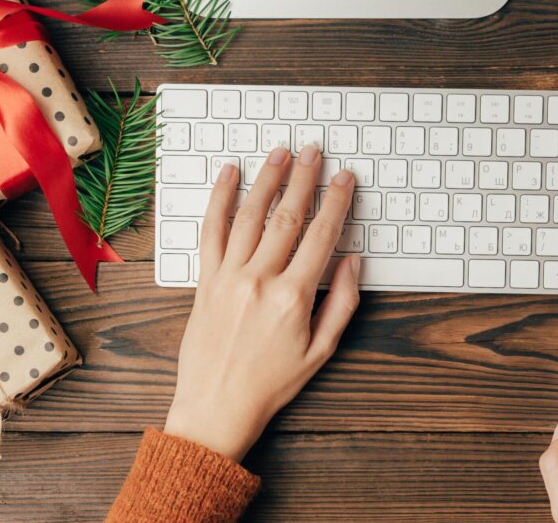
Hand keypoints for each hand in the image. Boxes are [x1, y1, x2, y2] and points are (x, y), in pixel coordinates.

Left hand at [164, 144, 360, 461]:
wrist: (216, 406)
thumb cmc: (270, 384)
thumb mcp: (320, 351)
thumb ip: (341, 303)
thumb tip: (352, 262)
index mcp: (293, 297)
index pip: (321, 236)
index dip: (336, 201)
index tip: (344, 178)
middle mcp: (260, 280)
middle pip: (287, 217)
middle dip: (304, 179)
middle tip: (314, 151)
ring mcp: (229, 277)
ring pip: (250, 216)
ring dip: (267, 180)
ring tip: (280, 154)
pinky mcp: (205, 280)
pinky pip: (211, 231)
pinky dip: (219, 200)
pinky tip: (229, 176)